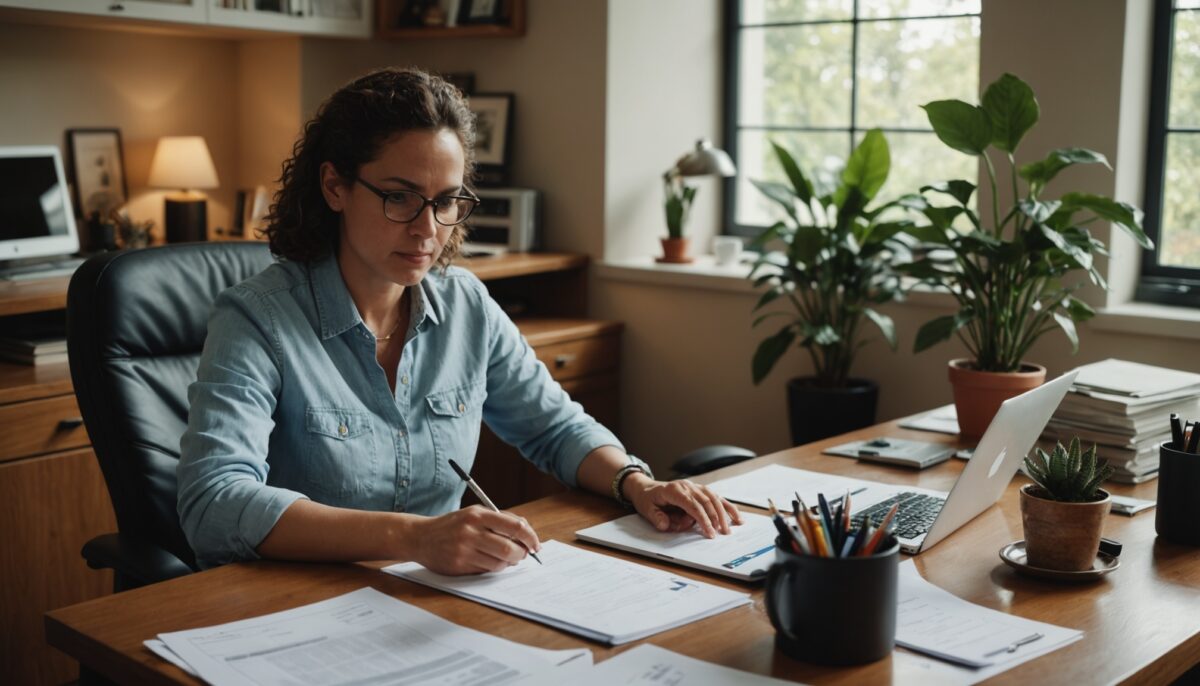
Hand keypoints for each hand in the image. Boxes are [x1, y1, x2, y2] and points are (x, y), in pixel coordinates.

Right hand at [411, 505, 540, 574]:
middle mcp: (471, 531)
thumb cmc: (453, 525)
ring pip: (500, 563)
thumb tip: (527, 530)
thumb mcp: (474, 513)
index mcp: (478, 514)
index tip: (536, 544)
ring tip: (507, 558)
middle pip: (509, 548)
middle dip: (522, 554)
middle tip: (524, 554)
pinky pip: (486, 570)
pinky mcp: (459, 565)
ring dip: (509, 563)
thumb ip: (500, 519)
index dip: (530, 537)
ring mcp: (464, 549)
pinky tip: (491, 562)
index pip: (514, 526)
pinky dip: (494, 568)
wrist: (420, 537)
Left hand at [623, 474, 742, 537]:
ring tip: (730, 528)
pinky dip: (727, 506)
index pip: (692, 504)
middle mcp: (687, 486)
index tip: (710, 532)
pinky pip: (716, 497)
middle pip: (706, 501)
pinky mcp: (700, 490)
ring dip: (724, 513)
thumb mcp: (646, 509)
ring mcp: (695, 486)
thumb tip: (665, 525)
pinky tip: (736, 516)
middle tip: (722, 533)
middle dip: (716, 518)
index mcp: (674, 490)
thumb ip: (656, 517)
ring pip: (714, 497)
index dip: (702, 518)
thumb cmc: (648, 499)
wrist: (647, 488)